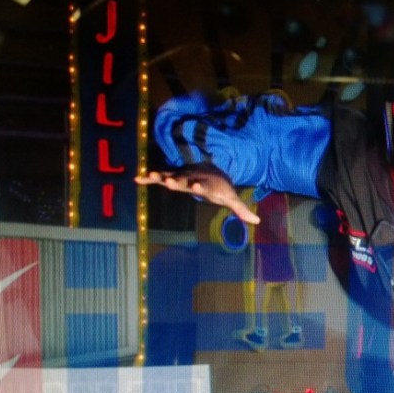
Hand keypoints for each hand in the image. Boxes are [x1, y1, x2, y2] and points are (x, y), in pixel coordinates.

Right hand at [134, 163, 259, 223]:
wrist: (211, 170)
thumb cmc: (221, 188)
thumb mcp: (231, 199)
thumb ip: (242, 210)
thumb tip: (257, 221)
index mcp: (206, 184)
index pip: (203, 186)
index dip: (200, 186)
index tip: (196, 186)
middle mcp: (193, 178)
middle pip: (184, 180)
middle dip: (178, 181)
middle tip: (169, 181)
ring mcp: (182, 176)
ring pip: (170, 176)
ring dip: (160, 176)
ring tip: (150, 176)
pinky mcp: (173, 177)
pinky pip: (160, 178)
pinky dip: (149, 178)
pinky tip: (136, 179)